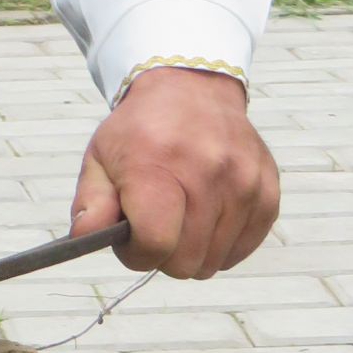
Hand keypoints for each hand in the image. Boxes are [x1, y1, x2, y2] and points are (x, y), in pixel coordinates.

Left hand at [69, 68, 278, 279]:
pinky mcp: (267, 191)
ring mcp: (243, 182)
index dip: (136, 253)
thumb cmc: (140, 131)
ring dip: (192, 250)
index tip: (130, 238)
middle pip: (186, 261)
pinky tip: (206, 216)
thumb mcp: (99, 159)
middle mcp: (208, 172)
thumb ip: (90, 205)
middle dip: (163, 254)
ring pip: (214, 261)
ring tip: (181, 215)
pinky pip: (242, 249)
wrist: (191, 90)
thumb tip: (85, 239)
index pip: (155, 243)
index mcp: (158, 165)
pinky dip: (221, 244)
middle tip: (155, 224)